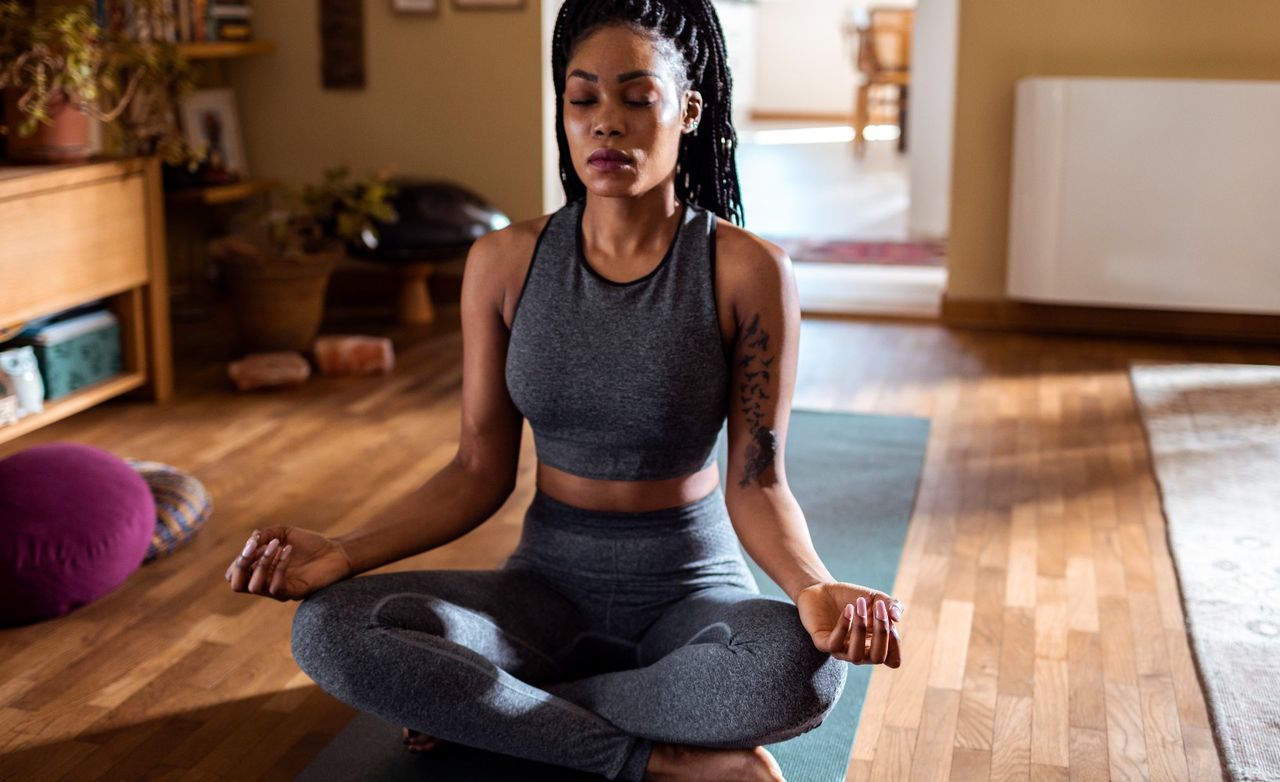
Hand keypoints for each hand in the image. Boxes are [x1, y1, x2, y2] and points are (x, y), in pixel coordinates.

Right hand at [225, 526, 353, 600]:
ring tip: (276, 544)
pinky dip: (279, 565)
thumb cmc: (308, 544)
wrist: (335, 551)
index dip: (238, 558)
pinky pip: (276, 586)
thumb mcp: (282, 533)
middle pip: (236, 585)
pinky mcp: (294, 593)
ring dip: (261, 562)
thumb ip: (264, 535)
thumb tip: (250, 540)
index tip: (254, 542)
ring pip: (254, 586)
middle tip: (254, 546)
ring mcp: (279, 590)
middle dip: (241, 564)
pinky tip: (288, 550)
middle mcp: (266, 583)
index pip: (234, 574)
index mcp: (260, 571)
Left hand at [796, 581, 903, 666]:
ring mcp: (841, 651)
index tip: (891, 618)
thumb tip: (897, 617)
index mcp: (875, 646)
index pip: (892, 660)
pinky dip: (844, 625)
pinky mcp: (823, 644)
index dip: (895, 644)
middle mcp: (859, 652)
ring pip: (856, 655)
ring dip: (860, 628)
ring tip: (859, 604)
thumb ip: (891, 605)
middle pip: (877, 658)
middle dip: (881, 632)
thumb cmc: (852, 598)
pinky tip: (848, 608)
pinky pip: (834, 644)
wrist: (823, 589)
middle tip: (879, 607)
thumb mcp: (876, 598)